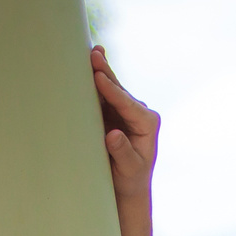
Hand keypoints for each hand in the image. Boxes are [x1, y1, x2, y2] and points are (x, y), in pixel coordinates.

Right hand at [91, 47, 157, 205]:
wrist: (128, 184)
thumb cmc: (131, 179)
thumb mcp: (129, 169)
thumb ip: (124, 153)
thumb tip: (114, 135)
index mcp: (148, 123)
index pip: (127, 104)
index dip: (112, 90)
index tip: (98, 78)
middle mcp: (139, 111)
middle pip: (119, 90)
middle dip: (106, 72)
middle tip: (94, 55)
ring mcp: (125, 110)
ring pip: (110, 88)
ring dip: (100, 70)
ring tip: (91, 52)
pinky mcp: (113, 111)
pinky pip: (102, 94)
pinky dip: (94, 79)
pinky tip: (88, 63)